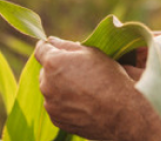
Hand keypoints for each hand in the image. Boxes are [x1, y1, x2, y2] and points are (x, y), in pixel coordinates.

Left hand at [35, 38, 149, 140]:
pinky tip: (83, 103)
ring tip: (83, 90)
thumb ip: (66, 45)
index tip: (52, 47)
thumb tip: (50, 41)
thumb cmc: (108, 78)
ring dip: (60, 87)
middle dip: (56, 69)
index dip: (47, 47)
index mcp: (53, 63)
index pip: (40, 50)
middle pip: (45, 72)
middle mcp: (46, 84)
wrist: (119, 111)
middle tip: (77, 72)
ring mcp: (50, 104)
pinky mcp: (56, 119)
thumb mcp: (91, 53)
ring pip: (50, 90)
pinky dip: (64, 104)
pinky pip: (56, 107)